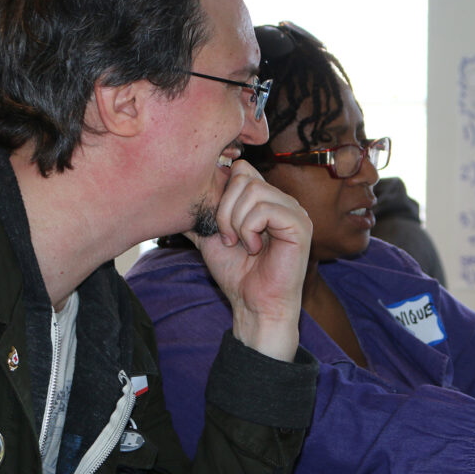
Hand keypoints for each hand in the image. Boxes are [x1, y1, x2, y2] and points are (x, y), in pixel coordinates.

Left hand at [186, 160, 311, 361]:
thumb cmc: (237, 273)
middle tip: (229, 238)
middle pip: (243, 176)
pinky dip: (250, 230)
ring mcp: (295, 210)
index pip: (241, 169)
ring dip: (236, 222)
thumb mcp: (211, 236)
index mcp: (267, 199)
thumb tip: (174, 194)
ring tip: (242, 244)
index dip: (222, 192)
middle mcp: (284, 200)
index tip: (219, 224)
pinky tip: (255, 249)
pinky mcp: (300, 224)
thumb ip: (199, 213)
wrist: (254, 304)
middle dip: (225, 210)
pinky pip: (264, 210)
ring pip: (253, 191)